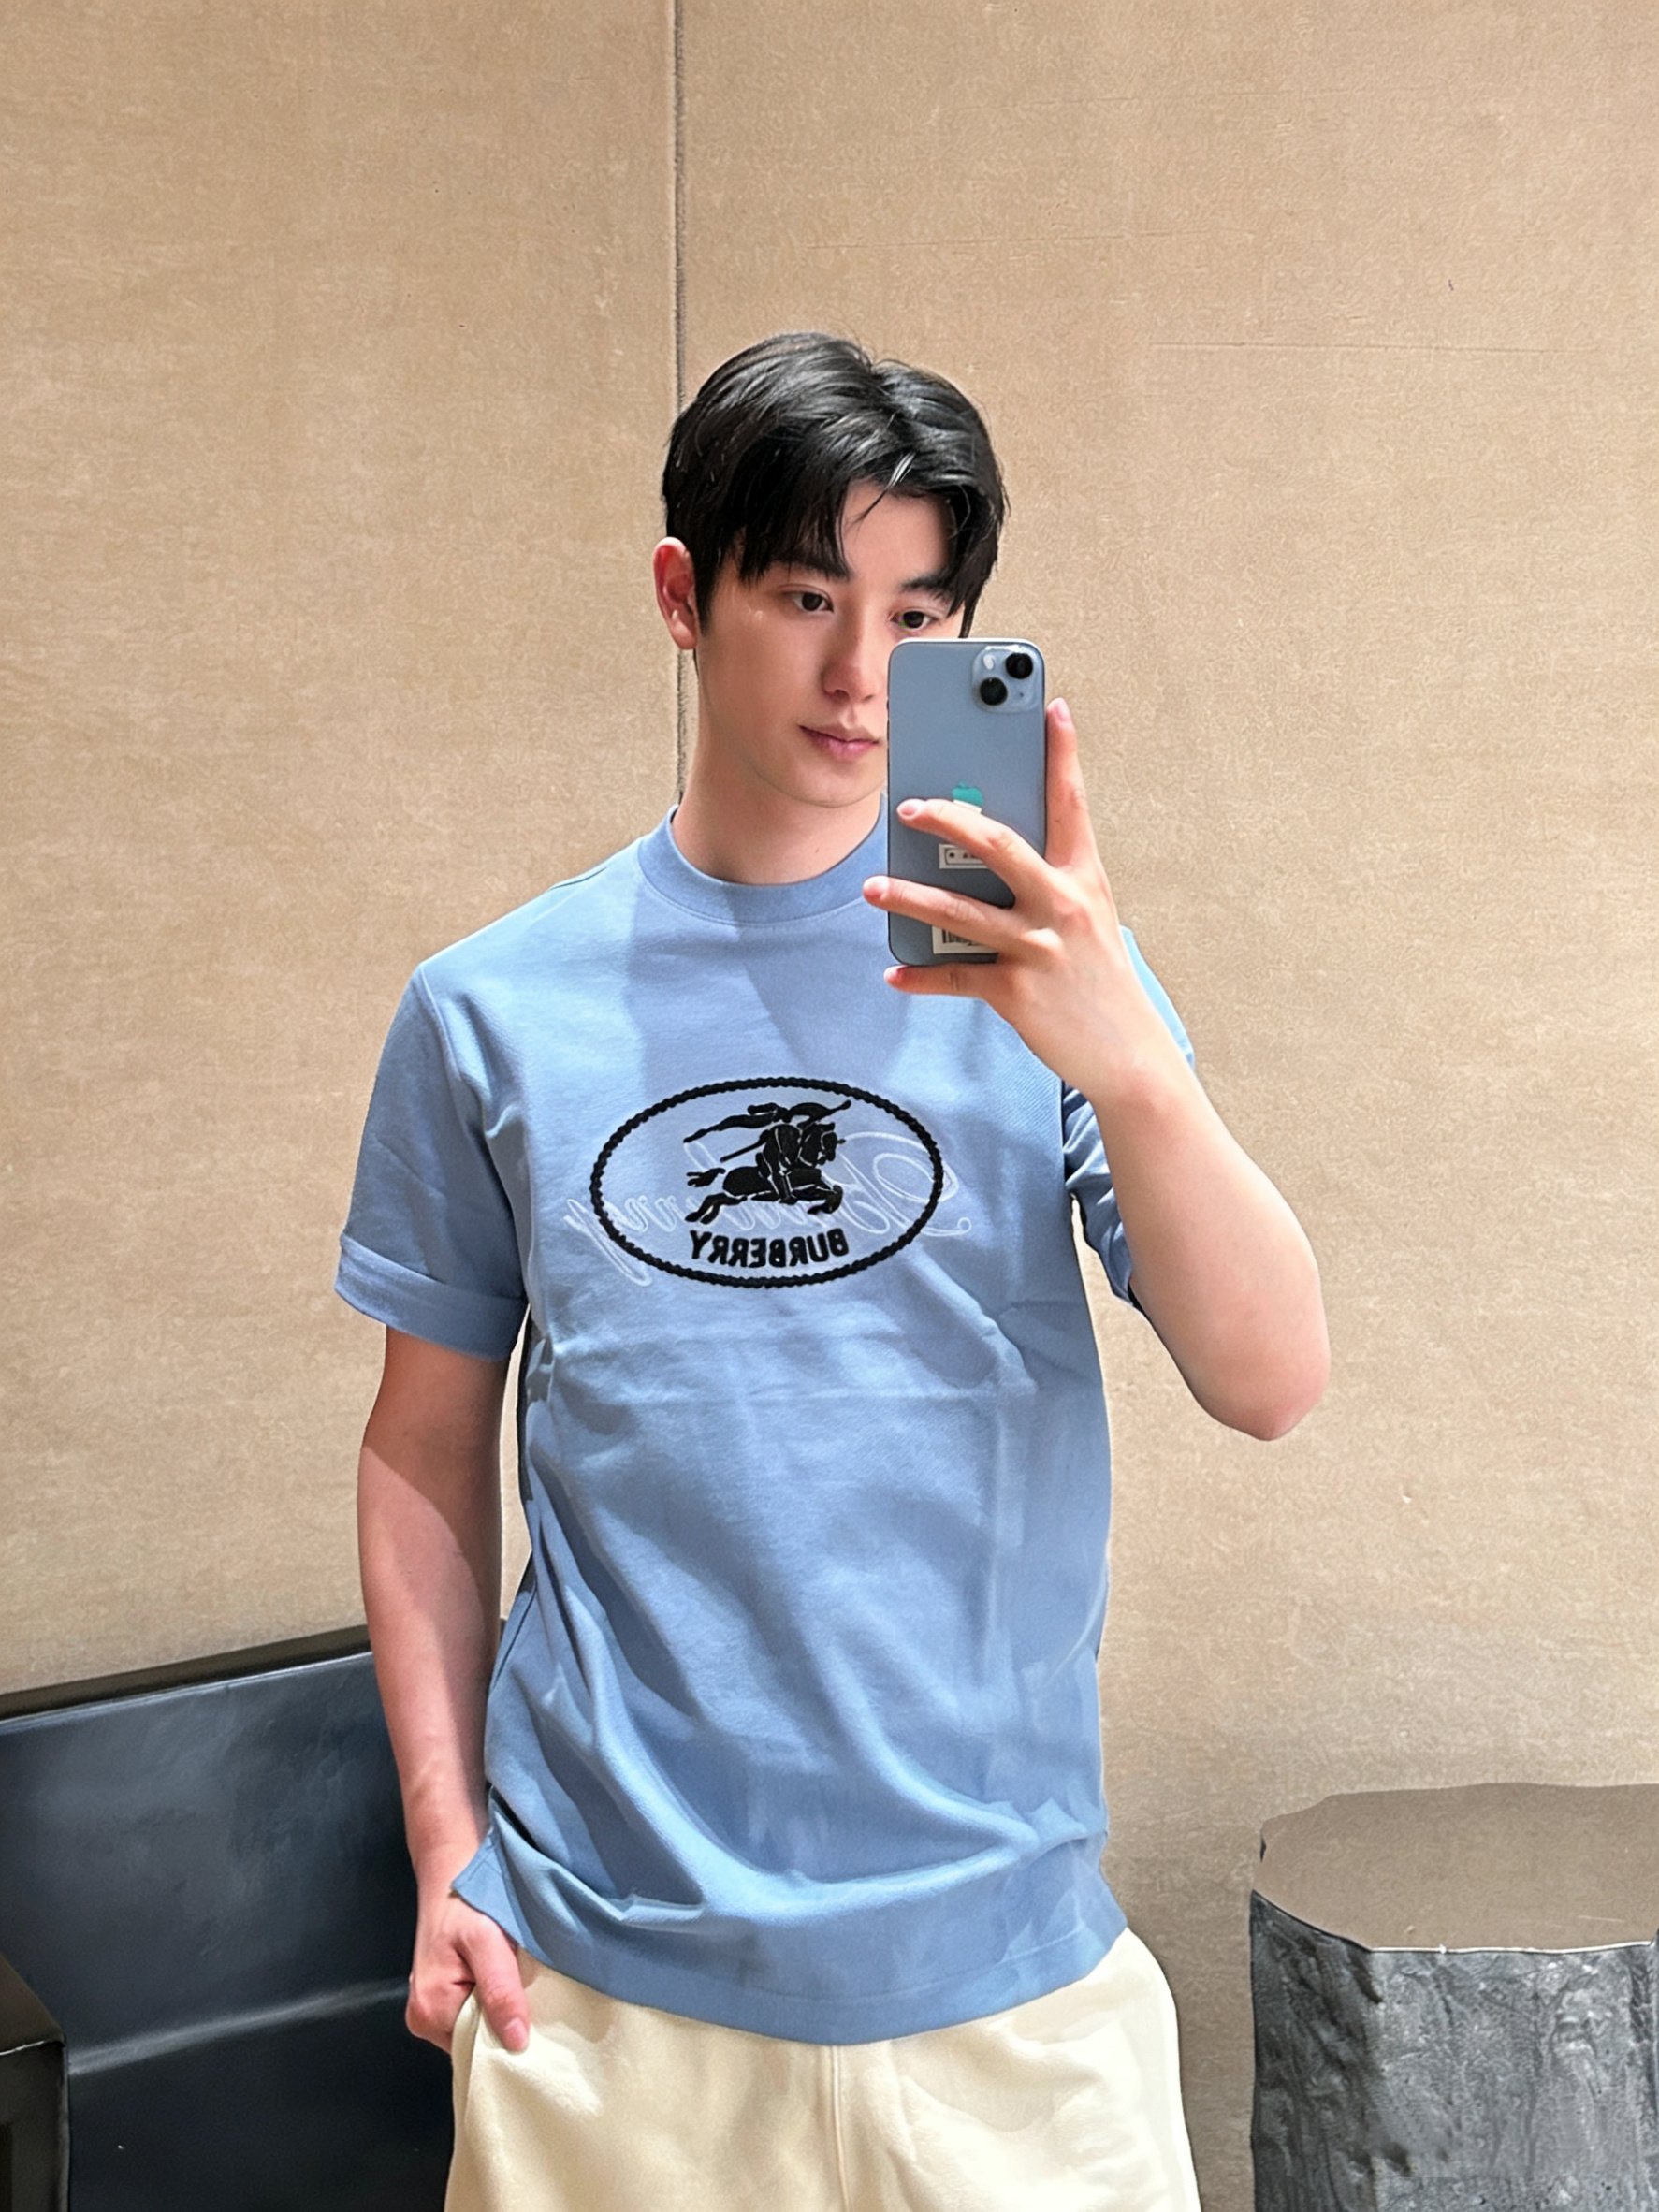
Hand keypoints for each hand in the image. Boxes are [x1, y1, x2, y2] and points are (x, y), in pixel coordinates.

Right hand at [407, 1884, 529, 2055]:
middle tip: (537, 2006)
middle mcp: (423, 2017)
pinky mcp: (441, 1994)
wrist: (451, 1870)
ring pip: (476, 2026)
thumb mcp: (488, 1942)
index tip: (539, 2033)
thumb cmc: (466, 1900)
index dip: (508, 2042)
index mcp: (430, 2012)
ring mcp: (430, 2006)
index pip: (477, 2051)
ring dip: (501, 2011)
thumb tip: (516, 2043)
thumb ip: (500, 1991)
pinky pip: (473, 2010)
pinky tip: (509, 1982)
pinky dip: (494, 2000)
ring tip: (523, 1990)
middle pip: (475, 2041)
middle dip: (506, 2027)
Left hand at [862, 698, 1177, 1108]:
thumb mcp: (1087, 921)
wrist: (1129, 1056)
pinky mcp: (1018, 994)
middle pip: (998, 846)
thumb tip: (983, 856)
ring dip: (910, 898)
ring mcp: (1040, 949)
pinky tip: (895, 971)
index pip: (1070, 804)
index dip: (1062, 753)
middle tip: (909, 807)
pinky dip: (921, 976)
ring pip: (962, 912)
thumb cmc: (1098, 981)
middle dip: (949, 820)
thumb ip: (1047, 884)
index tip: (1050, 706)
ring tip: (873, 888)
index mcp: (1084, 879)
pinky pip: (957, 978)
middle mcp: (1064, 905)